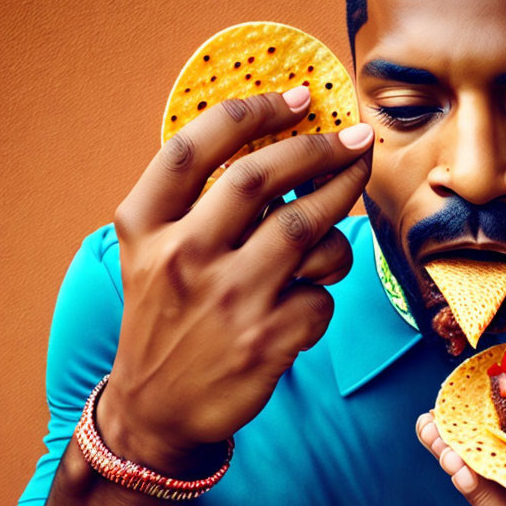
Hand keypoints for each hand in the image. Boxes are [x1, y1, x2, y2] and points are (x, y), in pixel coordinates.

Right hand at [97, 87, 372, 475]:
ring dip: (341, 216)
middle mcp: (184, 257)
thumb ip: (195, 205)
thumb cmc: (165, 317)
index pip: (194, 146)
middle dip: (322, 149)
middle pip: (263, 177)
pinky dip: (324, 291)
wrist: (154, 410)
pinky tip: (303, 302)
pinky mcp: (267, 340)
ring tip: (340, 220)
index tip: (298, 96)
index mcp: (148, 228)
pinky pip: (323, 294)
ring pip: (311, 231)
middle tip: (357, 139)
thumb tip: (280, 146)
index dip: (252, 111)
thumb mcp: (152, 254)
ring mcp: (229, 300)